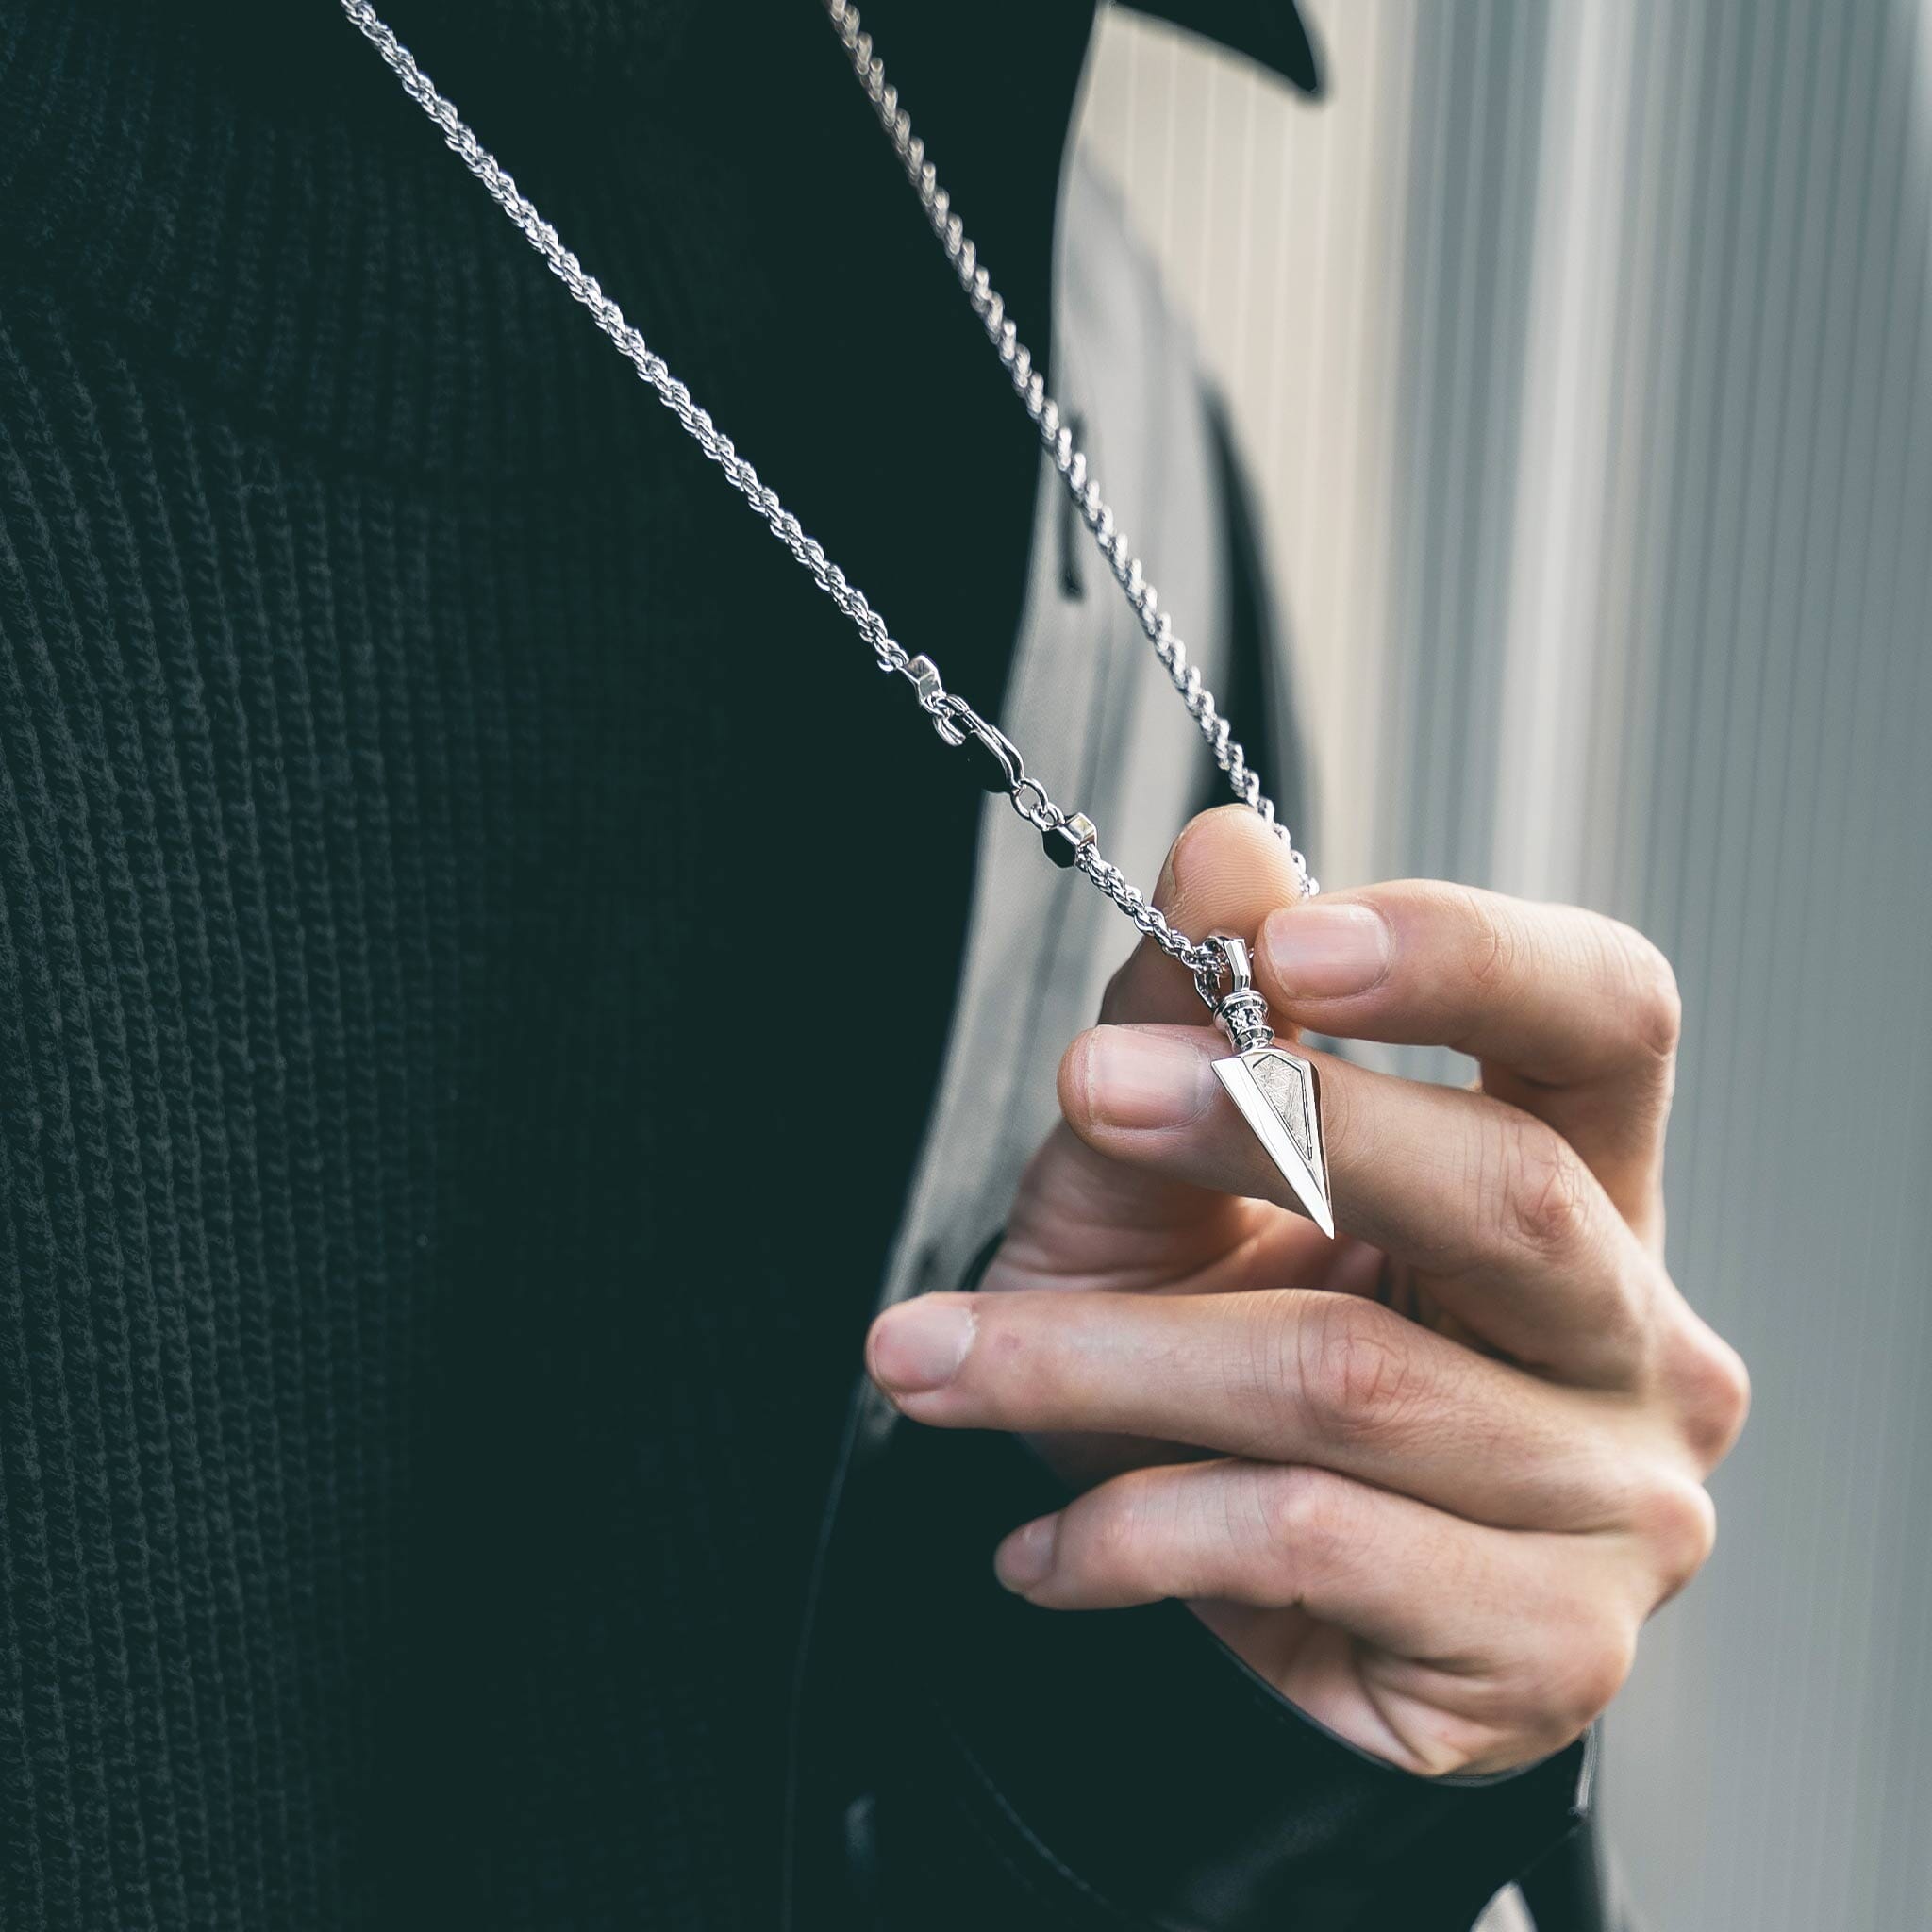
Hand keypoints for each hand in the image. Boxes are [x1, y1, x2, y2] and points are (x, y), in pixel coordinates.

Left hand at [865, 807, 1748, 1777]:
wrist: (1205, 1575)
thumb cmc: (1210, 1332)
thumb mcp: (1161, 1166)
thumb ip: (1194, 1013)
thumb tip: (1226, 848)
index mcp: (1585, 1174)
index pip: (1611, 1019)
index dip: (1469, 960)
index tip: (1288, 945)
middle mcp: (1640, 1334)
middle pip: (1509, 1194)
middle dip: (1271, 1131)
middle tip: (1089, 1092)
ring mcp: (1621, 1505)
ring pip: (1355, 1384)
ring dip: (1105, 1360)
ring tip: (931, 1358)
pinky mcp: (1551, 1652)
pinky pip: (1312, 1545)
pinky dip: (1135, 1530)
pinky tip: (1044, 1546)